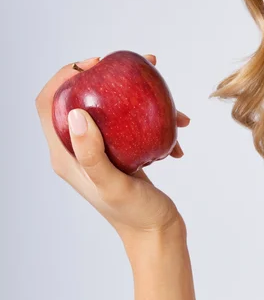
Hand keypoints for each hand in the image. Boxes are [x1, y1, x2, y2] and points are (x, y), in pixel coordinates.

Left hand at [35, 54, 190, 241]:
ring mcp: (101, 151)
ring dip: (142, 102)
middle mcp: (78, 149)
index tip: (97, 65)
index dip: (65, 76)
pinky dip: (156, 124)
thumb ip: (91, 153)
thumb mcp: (112, 185)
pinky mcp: (122, 155)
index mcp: (65, 155)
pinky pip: (133, 127)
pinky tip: (177, 133)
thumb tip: (77, 114)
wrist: (157, 233)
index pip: (49, 103)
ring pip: (113, 111)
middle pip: (82, 99)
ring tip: (174, 106)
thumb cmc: (135, 215)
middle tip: (138, 69)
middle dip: (109, 79)